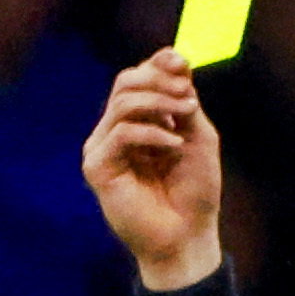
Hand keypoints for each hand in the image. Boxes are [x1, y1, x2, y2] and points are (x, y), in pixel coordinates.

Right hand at [81, 53, 224, 288]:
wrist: (187, 237)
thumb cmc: (194, 193)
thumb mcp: (197, 136)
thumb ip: (184, 100)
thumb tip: (173, 57)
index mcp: (138, 122)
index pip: (138, 78)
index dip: (158, 63)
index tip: (182, 62)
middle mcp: (116, 132)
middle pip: (126, 82)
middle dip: (159, 80)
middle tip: (187, 95)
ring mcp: (103, 149)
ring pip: (122, 102)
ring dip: (159, 102)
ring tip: (186, 116)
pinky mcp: (97, 168)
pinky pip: (121, 132)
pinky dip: (152, 132)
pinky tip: (174, 145)